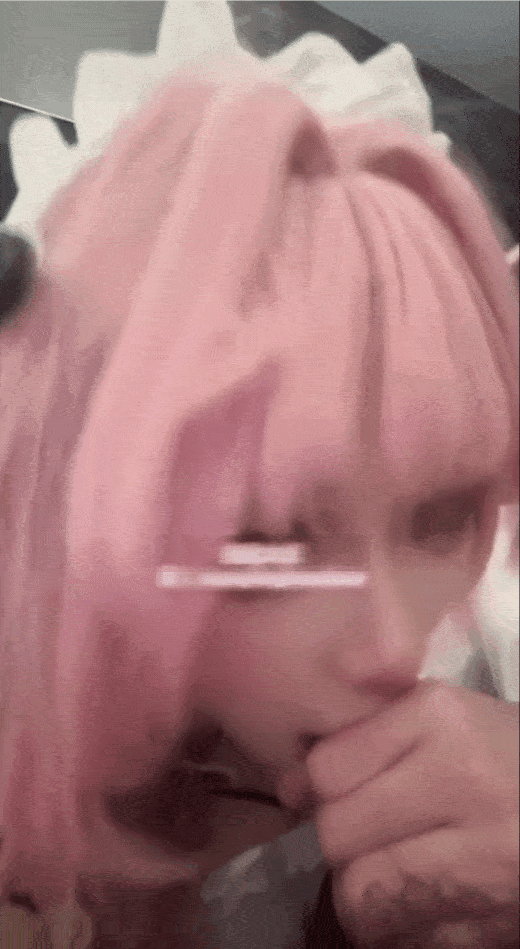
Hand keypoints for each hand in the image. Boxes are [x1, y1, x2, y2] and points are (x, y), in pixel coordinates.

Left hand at [284, 680, 518, 947]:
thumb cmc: (506, 755)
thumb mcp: (442, 720)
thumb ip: (365, 741)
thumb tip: (288, 788)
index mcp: (441, 719)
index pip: (328, 768)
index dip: (318, 787)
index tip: (338, 792)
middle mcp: (464, 781)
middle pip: (338, 834)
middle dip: (341, 841)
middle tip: (368, 833)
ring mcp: (486, 858)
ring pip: (363, 896)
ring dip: (364, 891)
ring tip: (392, 870)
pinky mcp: (498, 922)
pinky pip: (408, 939)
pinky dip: (403, 927)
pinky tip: (428, 898)